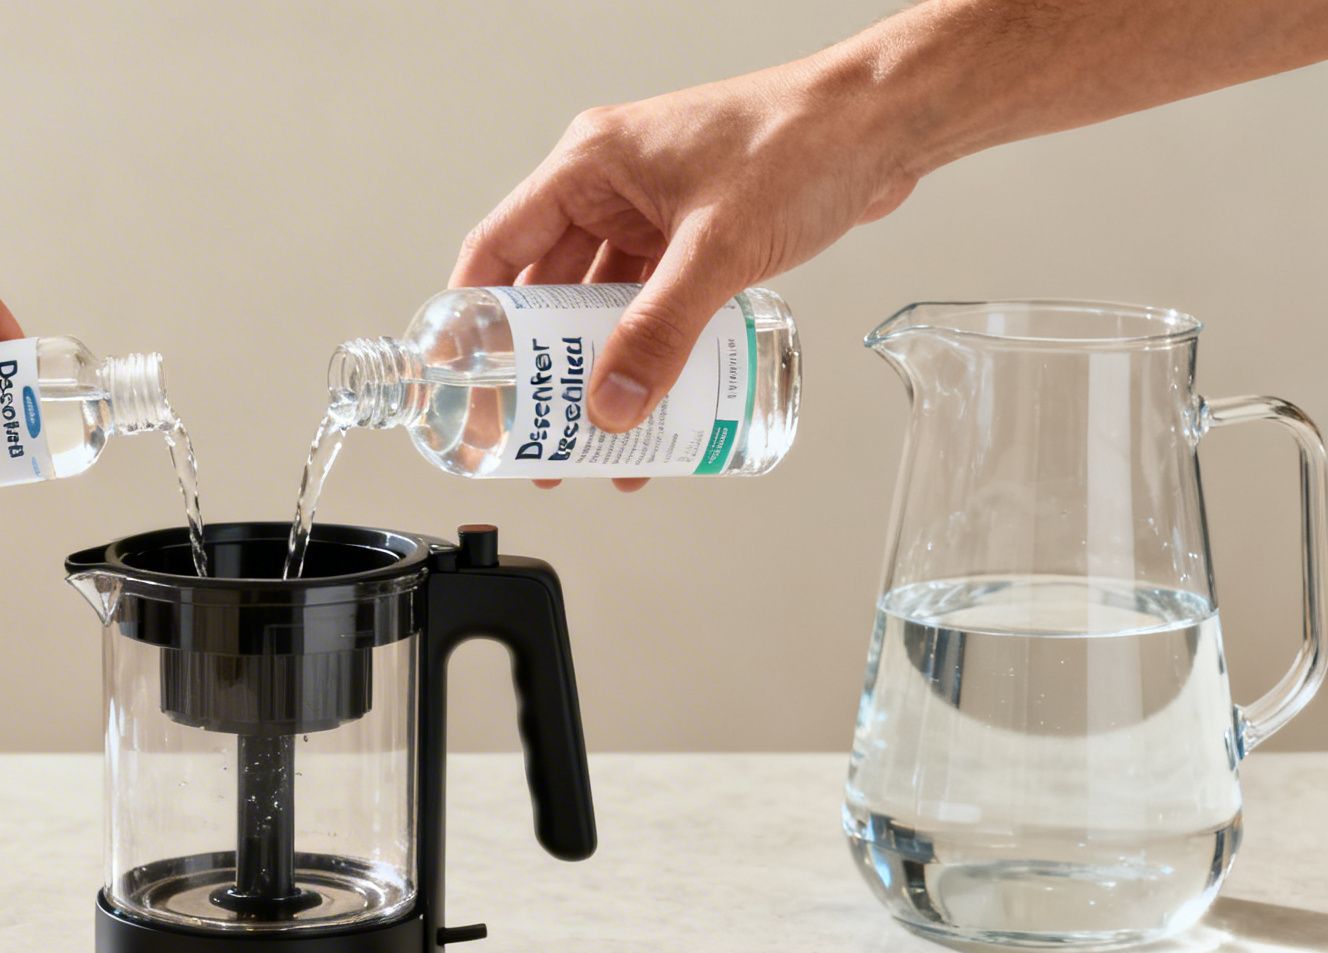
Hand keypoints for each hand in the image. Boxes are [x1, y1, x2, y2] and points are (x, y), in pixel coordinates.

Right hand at [452, 64, 917, 489]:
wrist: (886, 125)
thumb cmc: (804, 142)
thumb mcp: (717, 248)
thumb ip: (661, 332)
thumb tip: (613, 403)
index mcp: (591, 164)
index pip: (500, 246)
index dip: (471, 316)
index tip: (461, 374)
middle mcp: (613, 186)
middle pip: (548, 287)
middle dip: (541, 362)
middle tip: (530, 423)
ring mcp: (653, 210)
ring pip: (603, 303)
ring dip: (598, 366)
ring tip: (592, 430)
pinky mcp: (694, 234)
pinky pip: (652, 304)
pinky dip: (648, 351)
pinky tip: (653, 399)